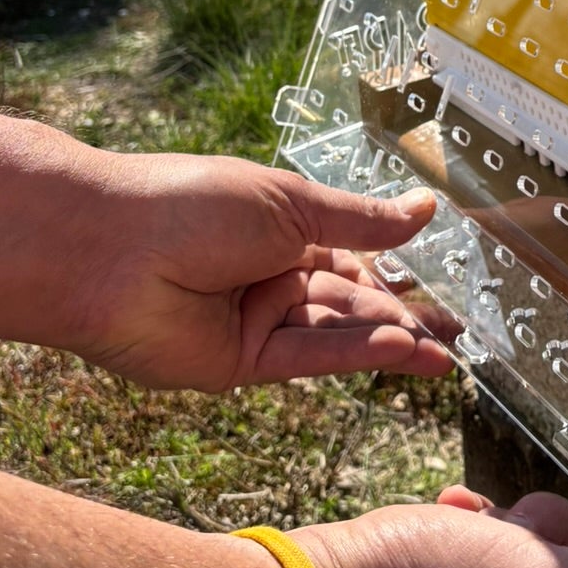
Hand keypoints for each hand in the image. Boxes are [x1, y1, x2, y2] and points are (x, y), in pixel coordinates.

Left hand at [63, 152, 452, 392]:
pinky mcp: (239, 365)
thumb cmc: (194, 202)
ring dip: (388, 341)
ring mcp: (254, 323)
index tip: (442, 288)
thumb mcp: (293, 203)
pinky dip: (353, 354)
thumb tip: (427, 207)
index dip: (395, 271)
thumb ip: (363, 219)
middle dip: (402, 317)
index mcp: (279, 230)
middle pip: (349, 302)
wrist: (111, 247)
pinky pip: (307, 357)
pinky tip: (399, 348)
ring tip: (443, 352)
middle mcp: (269, 278)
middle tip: (456, 334)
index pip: (351, 256)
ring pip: (335, 333)